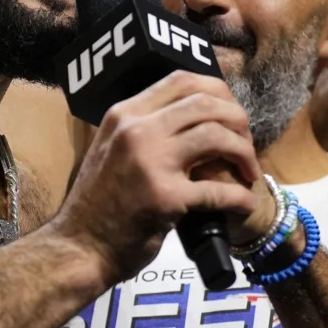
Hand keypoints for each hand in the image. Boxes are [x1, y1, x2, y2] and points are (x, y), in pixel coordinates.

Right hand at [53, 71, 261, 281]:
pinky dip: (240, 197)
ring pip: (217, 136)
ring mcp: (150, 162)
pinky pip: (219, 190)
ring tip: (248, 172)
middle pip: (206, 103)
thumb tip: (184, 118)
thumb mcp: (111, 150)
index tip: (229, 115)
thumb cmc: (97, 204)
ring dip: (244, 153)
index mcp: (124, 114)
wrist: (78, 247)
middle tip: (245, 145)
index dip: (218, 92)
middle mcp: (136, 130)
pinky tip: (245, 204)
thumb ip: (141, 130)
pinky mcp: (165, 198)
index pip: (182, 80)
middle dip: (238, 121)